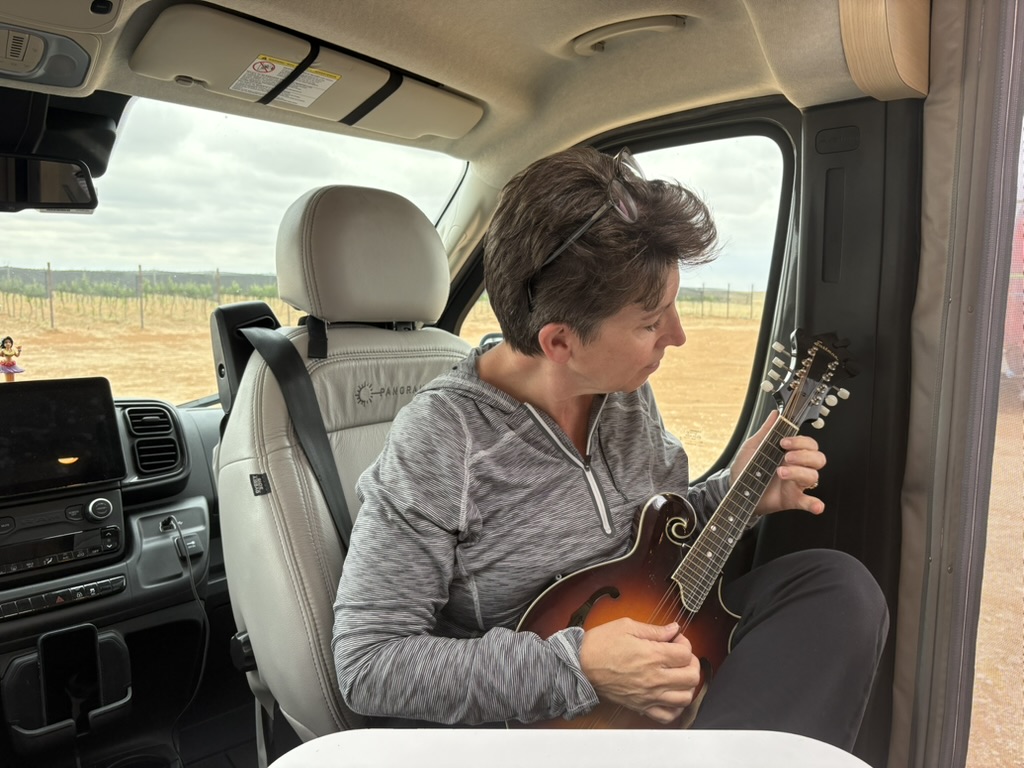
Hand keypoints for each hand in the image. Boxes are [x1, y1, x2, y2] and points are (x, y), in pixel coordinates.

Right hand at [579, 618, 700, 723]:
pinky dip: (676, 707)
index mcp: (652, 655)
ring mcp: (649, 695)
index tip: (675, 640)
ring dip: (687, 685)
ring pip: (685, 697)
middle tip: (680, 656)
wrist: (580, 665)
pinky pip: (668, 715)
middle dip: (691, 663)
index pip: (686, 653)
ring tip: (678, 674)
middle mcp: (654, 678)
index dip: (685, 643)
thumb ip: (655, 629)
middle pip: (691, 677)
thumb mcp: (627, 626)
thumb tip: (674, 629)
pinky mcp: (642, 706)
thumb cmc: (600, 644)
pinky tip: (671, 694)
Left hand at [732, 411, 825, 516]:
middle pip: (818, 458)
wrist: (735, 488)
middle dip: (804, 455)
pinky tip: (817, 506)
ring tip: (781, 472)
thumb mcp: (753, 446)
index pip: (808, 443)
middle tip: (786, 457)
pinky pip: (808, 502)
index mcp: (789, 453)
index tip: (784, 442)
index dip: (800, 441)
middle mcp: (796, 467)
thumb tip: (775, 413)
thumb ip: (766, 430)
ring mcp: (795, 483)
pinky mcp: (792, 498)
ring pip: (813, 476)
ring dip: (799, 473)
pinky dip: (814, 504)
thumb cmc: (746, 468)